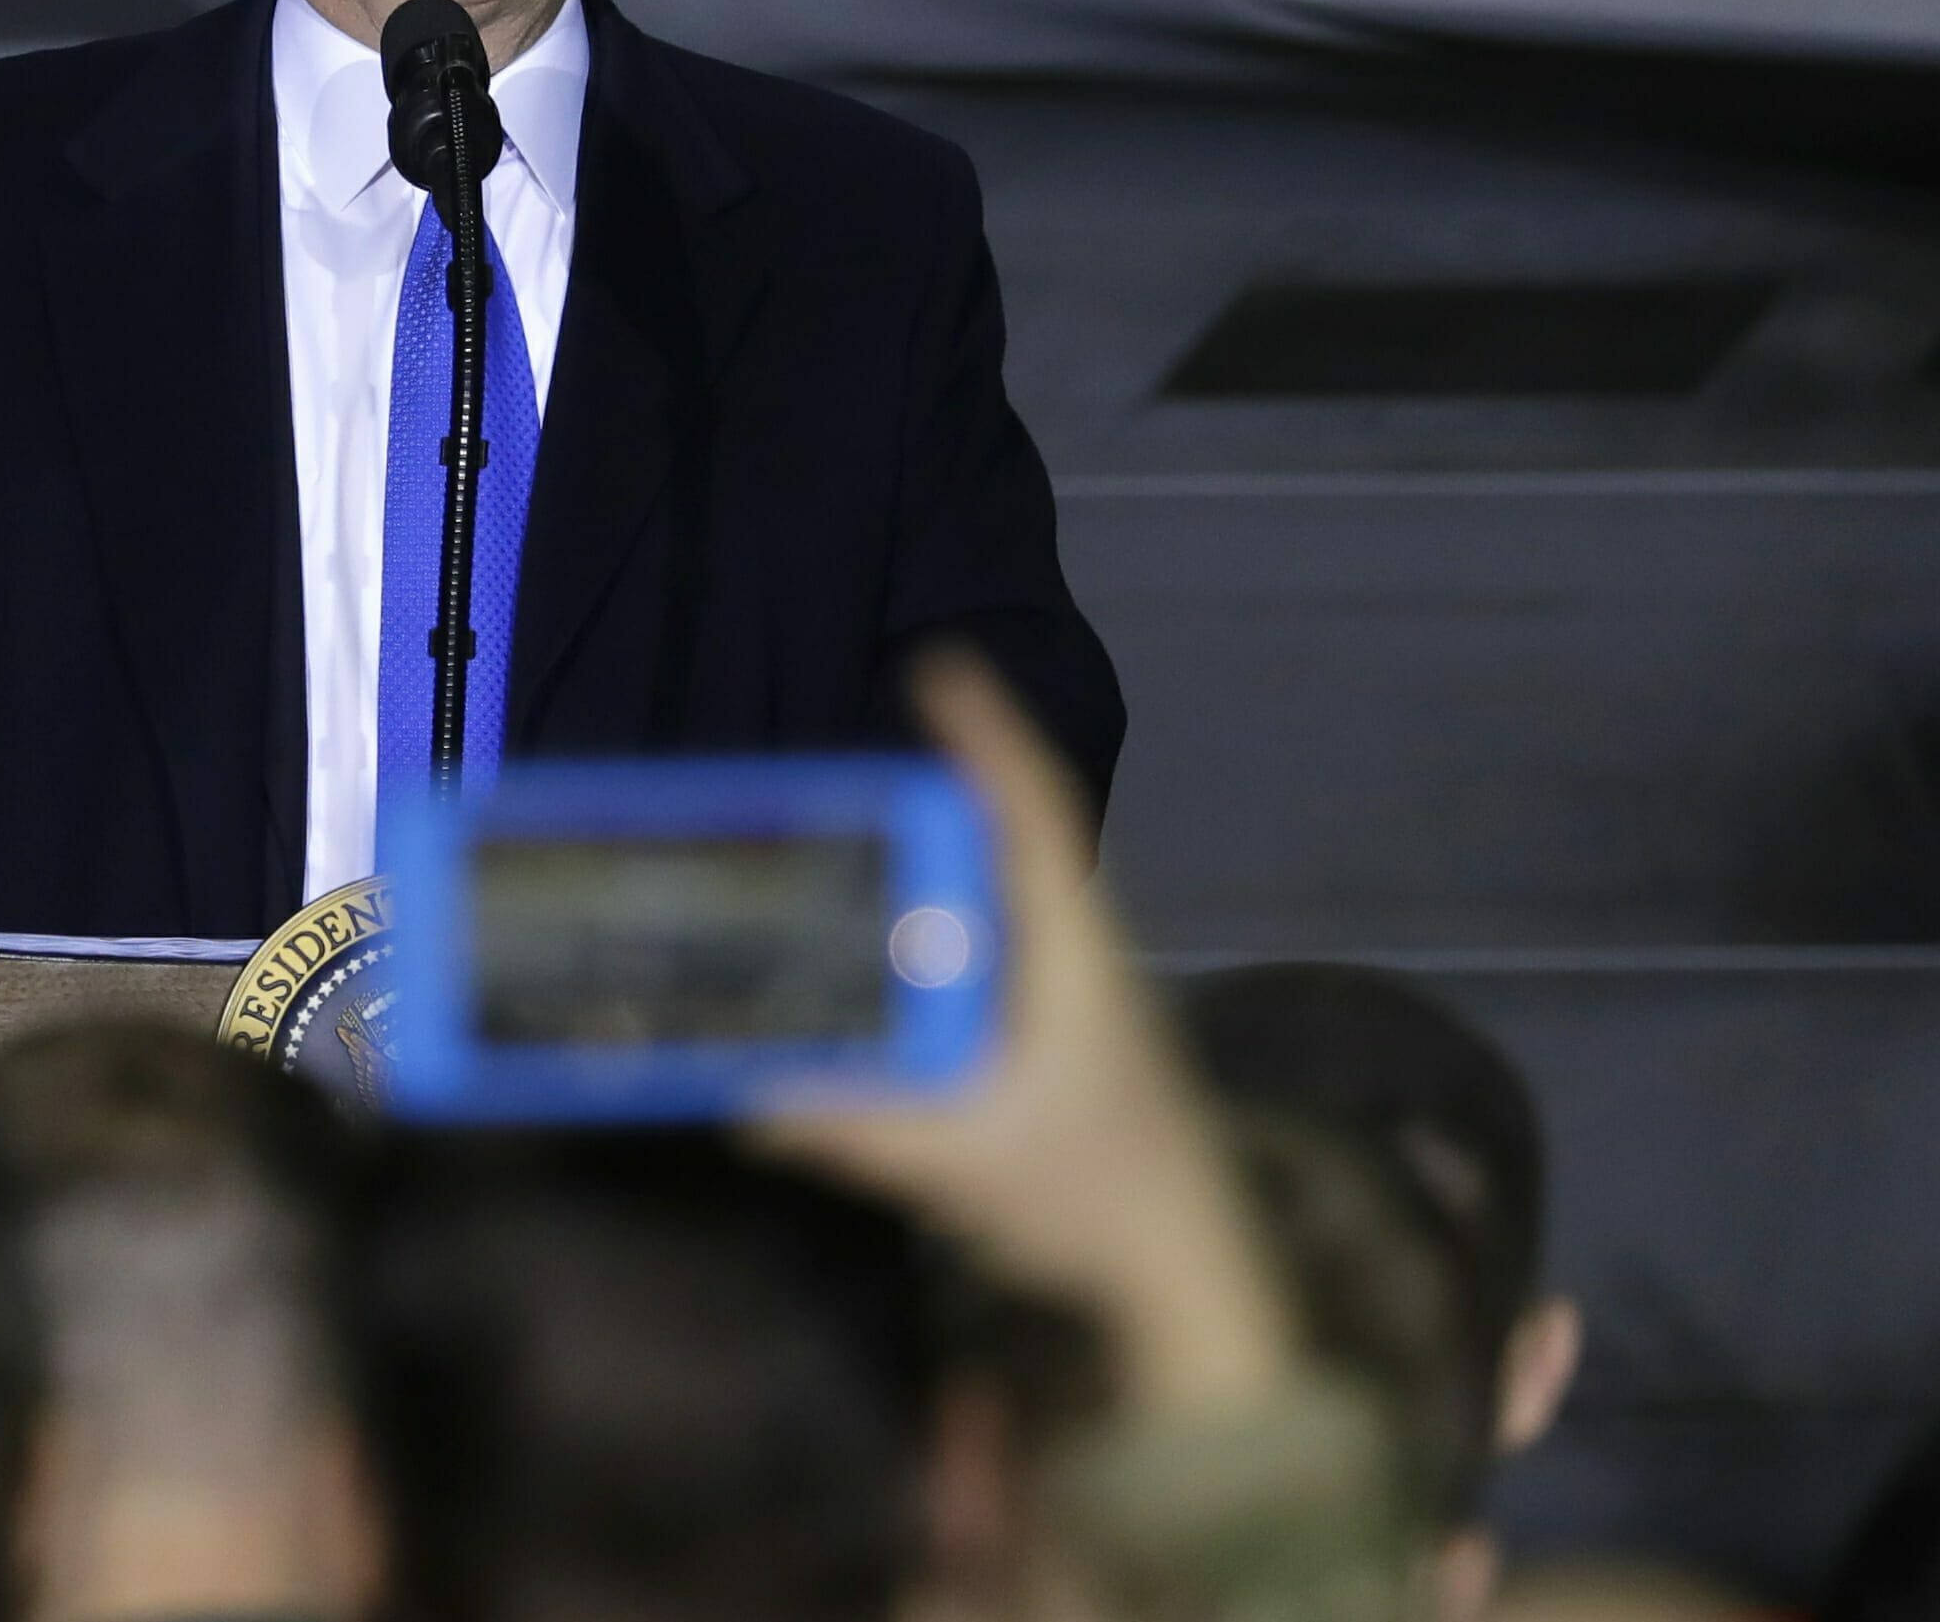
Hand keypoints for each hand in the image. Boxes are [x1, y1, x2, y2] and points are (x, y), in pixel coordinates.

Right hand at [748, 646, 1298, 1414]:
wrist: (1189, 1271)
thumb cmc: (1097, 1199)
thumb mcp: (967, 1165)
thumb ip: (860, 1131)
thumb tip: (750, 1097)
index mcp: (1073, 955)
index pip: (1033, 816)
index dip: (989, 737)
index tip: (939, 669)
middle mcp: (1085, 956)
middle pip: (1017, 841)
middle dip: (948, 788)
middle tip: (859, 765)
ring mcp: (1085, 1000)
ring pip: (1012, 898)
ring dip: (946, 861)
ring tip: (859, 840)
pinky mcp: (1073, 1041)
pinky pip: (1003, 950)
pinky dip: (950, 925)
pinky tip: (893, 949)